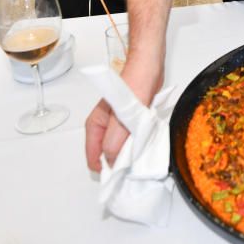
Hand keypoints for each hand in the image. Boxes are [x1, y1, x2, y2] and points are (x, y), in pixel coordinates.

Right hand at [84, 56, 160, 170]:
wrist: (150, 65)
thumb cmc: (134, 81)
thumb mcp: (123, 114)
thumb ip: (115, 138)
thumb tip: (112, 160)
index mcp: (96, 124)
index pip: (94, 156)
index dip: (105, 169)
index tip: (119, 178)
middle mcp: (106, 126)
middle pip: (108, 154)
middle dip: (120, 164)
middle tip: (134, 170)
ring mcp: (120, 124)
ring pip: (122, 148)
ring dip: (132, 154)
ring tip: (143, 160)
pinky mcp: (134, 120)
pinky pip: (134, 139)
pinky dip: (141, 144)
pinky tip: (150, 146)